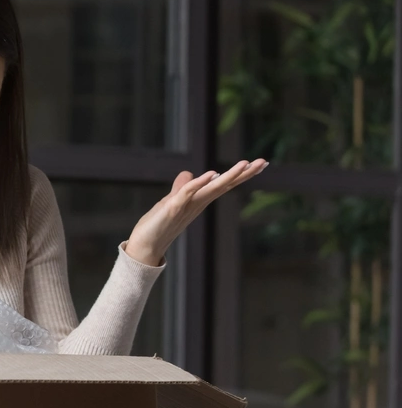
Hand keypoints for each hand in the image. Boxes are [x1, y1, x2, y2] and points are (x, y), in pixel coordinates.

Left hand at [125, 159, 268, 264]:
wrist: (144, 246)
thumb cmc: (158, 225)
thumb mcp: (171, 201)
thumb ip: (181, 187)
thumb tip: (189, 173)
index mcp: (199, 200)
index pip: (223, 184)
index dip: (240, 174)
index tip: (259, 163)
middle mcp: (197, 203)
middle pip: (224, 185)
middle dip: (243, 174)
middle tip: (263, 162)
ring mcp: (187, 206)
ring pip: (211, 188)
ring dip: (228, 176)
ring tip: (245, 164)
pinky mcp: (172, 208)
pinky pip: (187, 193)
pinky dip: (199, 183)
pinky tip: (211, 174)